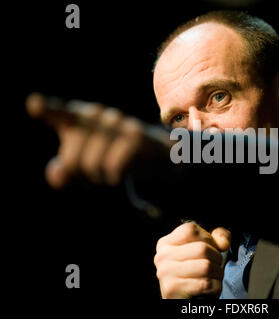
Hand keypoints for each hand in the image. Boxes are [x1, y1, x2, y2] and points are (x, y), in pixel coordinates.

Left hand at [26, 93, 169, 187]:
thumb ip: (65, 170)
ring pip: (91, 164)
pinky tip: (119, 175)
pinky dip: (114, 177)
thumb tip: (57, 175)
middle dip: (82, 176)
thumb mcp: (86, 166)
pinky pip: (112, 165)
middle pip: (71, 160)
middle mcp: (97, 116)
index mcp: (80, 119)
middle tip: (96, 174)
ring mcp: (117, 123)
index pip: (60, 114)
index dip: (47, 110)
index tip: (34, 105)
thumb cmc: (114, 156)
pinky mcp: (135, 136)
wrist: (156, 156)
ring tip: (110, 173)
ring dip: (100, 178)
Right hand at [154, 222, 230, 298]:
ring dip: (217, 273)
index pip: (190, 229)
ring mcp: (165, 273)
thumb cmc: (195, 273)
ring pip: (206, 266)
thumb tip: (224, 243)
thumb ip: (217, 237)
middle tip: (214, 266)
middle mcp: (162, 256)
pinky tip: (209, 289)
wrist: (184, 299)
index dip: (207, 238)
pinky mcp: (172, 289)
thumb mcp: (204, 250)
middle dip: (217, 258)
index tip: (209, 248)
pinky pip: (206, 284)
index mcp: (166, 243)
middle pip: (201, 248)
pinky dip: (215, 287)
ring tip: (212, 277)